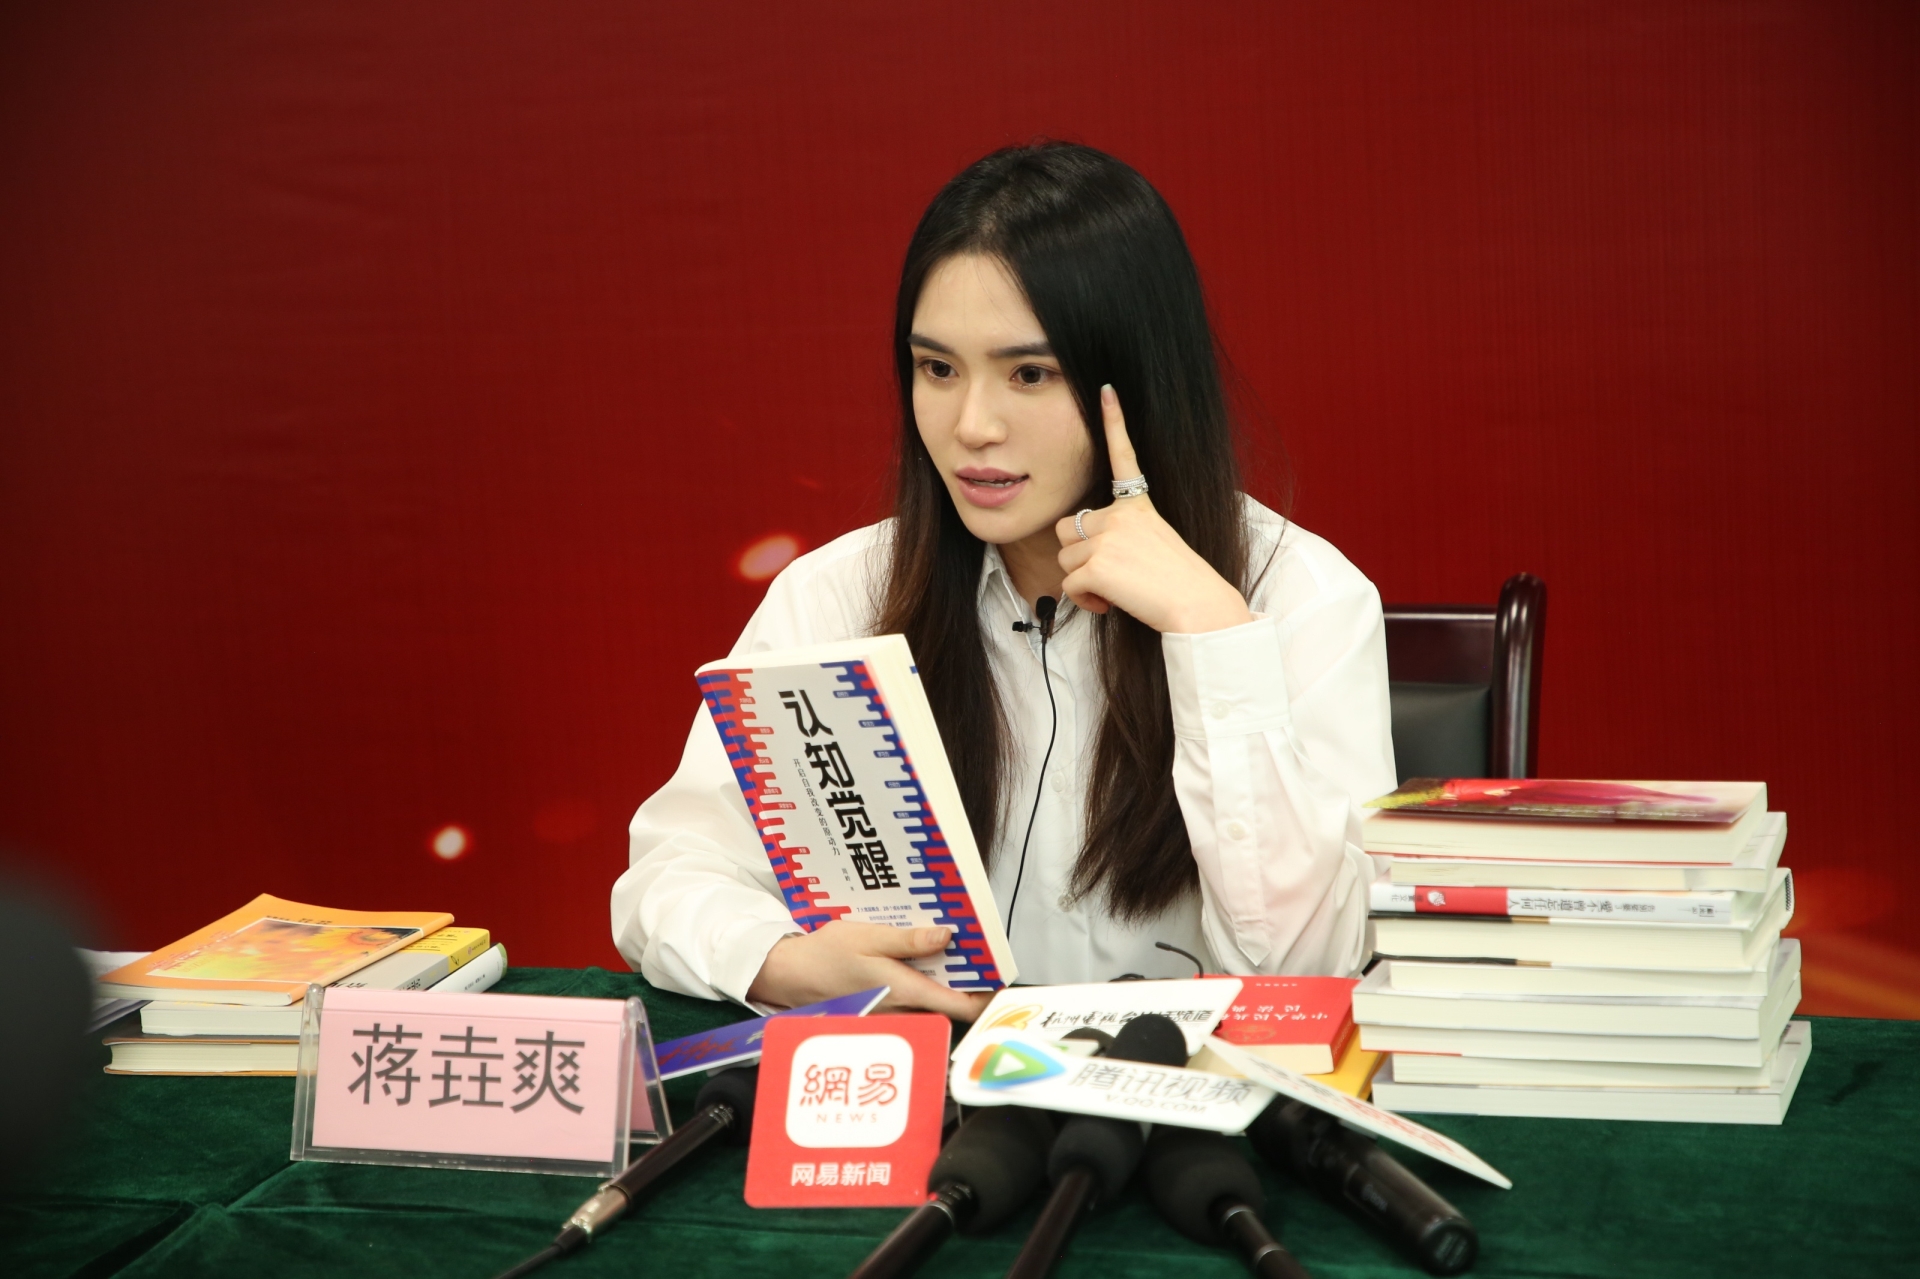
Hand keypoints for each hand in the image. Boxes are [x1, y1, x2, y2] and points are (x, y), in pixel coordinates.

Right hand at [747, 921, 993, 1020]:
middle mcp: (903, 1011)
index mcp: (904, 990)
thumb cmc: (827, 955)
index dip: (987, 994)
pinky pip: (915, 1003)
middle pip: (951, 1005)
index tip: (999, 974)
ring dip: (945, 983)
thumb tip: (946, 937)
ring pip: (933, 1005)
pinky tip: (918, 962)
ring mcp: (892, 1016)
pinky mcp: (883, 1013)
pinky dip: (924, 985)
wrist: (791, 975)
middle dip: (968, 983)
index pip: (961, 1006)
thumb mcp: (869, 937)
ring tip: (950, 952)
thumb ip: (909, 940)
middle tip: (976, 954)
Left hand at [1053, 386, 1254, 632]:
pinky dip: (1085, 600)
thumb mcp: (1154, 542)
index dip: (1114, 422)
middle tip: (1108, 573)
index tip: (1107, 390)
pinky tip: (1110, 604)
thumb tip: (1088, 557)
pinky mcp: (1096, 564)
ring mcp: (1107, 538)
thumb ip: (1121, 535)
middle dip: (1077, 553)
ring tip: (1116, 591)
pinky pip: (1069, 584)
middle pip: (1067, 529)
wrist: (1197, 606)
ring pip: (1065, 559)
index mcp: (1138, 505)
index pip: (1124, 458)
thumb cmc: (1179, 583)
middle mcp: (1120, 515)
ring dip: (1083, 580)